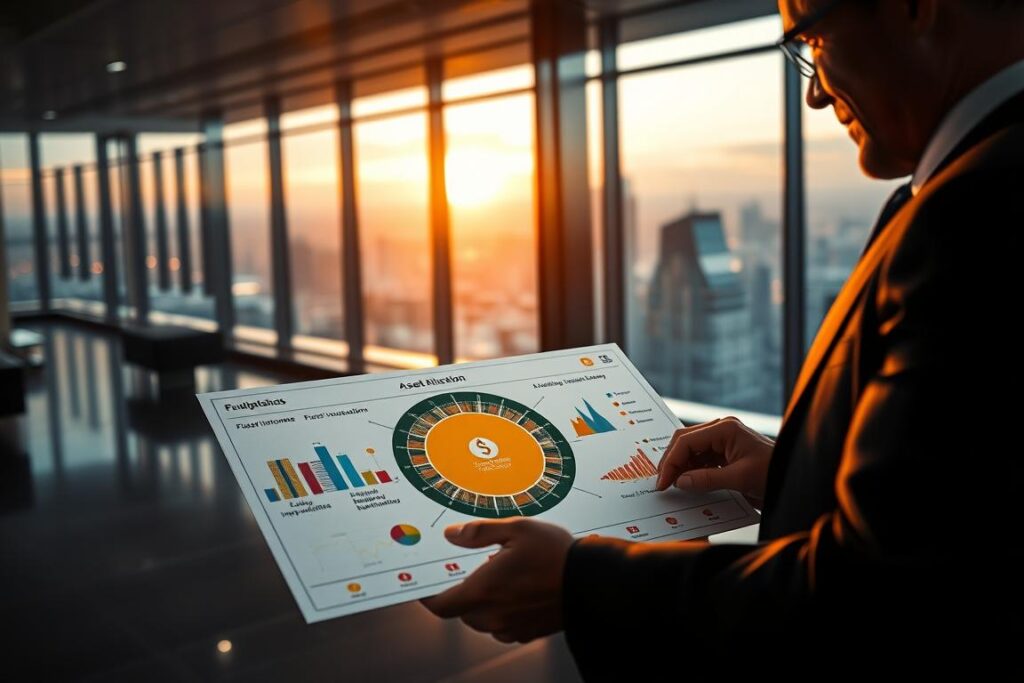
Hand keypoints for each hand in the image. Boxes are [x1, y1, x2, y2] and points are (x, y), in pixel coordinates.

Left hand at [421, 518, 573, 642]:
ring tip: (500, 578)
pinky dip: (504, 612)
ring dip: (484, 604)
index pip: (442, 605)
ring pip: (484, 621)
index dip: (429, 596)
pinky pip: (506, 627)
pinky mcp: (531, 631)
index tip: (425, 585)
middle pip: (463, 613)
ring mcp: (514, 626)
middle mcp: (496, 614)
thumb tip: (453, 535)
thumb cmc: (557, 555)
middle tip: (472, 570)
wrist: (595, 582)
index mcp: (485, 590)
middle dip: (462, 594)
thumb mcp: (517, 529)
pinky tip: (518, 591)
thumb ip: (479, 532)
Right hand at [655, 417, 773, 506]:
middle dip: (672, 462)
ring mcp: (723, 440)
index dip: (671, 461)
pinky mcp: (726, 453)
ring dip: (681, 467)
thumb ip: (707, 479)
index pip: (687, 441)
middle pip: (685, 442)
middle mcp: (722, 430)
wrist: (794, 478)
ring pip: (691, 451)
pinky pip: (701, 459)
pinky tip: (687, 483)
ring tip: (672, 484)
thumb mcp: (740, 478)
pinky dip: (692, 470)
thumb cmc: (775, 472)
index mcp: (725, 428)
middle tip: (662, 482)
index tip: (663, 481)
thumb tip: (680, 481)